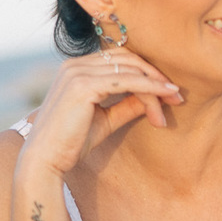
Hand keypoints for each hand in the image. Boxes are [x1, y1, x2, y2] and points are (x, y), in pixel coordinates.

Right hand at [20, 49, 183, 177]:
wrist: (45, 161)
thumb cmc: (70, 144)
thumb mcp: (104, 120)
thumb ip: (126, 105)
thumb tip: (153, 97)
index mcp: (76, 68)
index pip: (119, 60)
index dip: (146, 71)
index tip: (168, 90)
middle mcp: (75, 64)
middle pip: (128, 59)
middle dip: (155, 76)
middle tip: (177, 95)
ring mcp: (77, 72)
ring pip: (130, 71)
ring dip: (156, 86)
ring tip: (174, 102)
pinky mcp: (83, 86)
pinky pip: (128, 81)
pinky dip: (150, 89)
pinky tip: (166, 97)